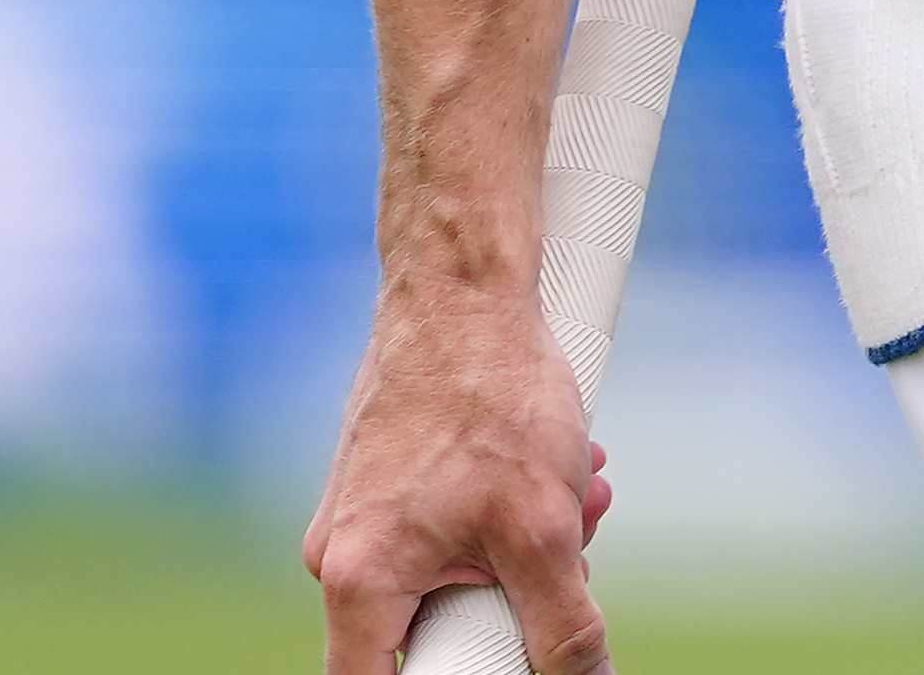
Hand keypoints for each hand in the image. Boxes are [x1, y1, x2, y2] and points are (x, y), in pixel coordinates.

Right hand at [306, 280, 616, 672]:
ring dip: (527, 543)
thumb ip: (559, 624)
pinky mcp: (385, 479)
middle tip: (580, 550)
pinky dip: (508, 505)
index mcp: (358, 582)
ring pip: (453, 568)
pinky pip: (447, 523)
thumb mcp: (542, 527)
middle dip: (518, 598)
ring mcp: (360, 514)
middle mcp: (341, 555)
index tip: (506, 656)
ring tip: (582, 489)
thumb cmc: (491, 394)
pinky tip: (558, 463)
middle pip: (433, 627)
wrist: (463, 286)